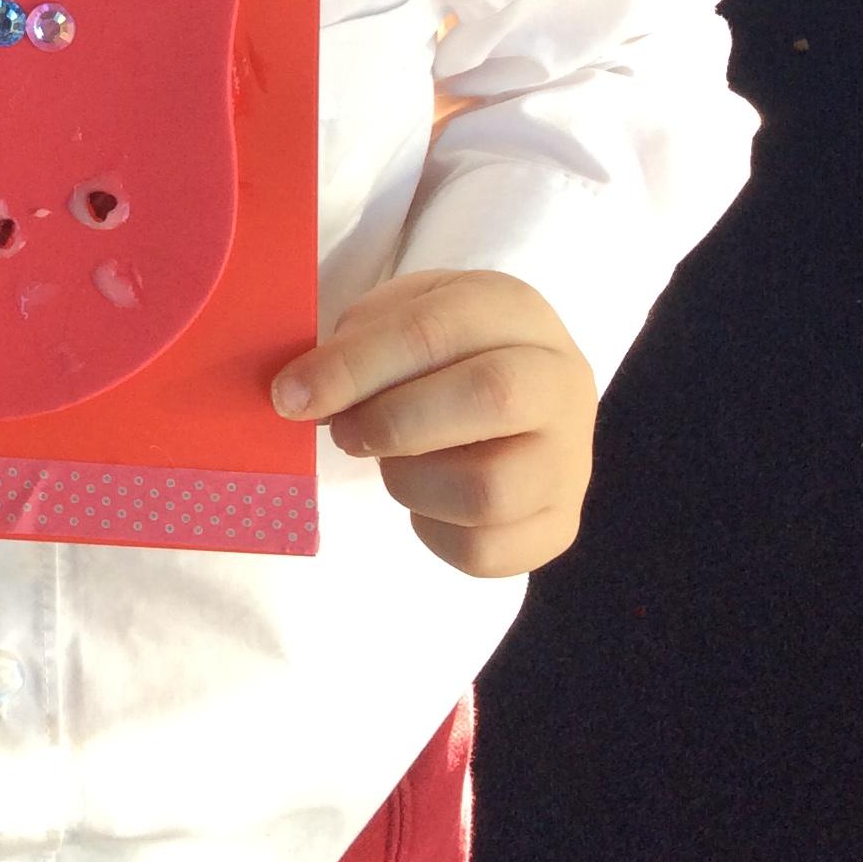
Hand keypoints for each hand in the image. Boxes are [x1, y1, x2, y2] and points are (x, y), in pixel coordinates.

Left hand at [273, 270, 597, 577]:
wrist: (507, 392)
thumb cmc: (435, 349)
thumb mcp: (397, 317)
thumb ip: (354, 346)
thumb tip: (301, 396)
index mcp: (515, 309)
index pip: (435, 330)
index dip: (354, 366)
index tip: (291, 394)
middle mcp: (561, 380)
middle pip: (489, 398)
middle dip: (391, 421)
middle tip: (343, 431)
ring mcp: (570, 460)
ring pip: (488, 490)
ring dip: (409, 481)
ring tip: (391, 461)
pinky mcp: (559, 526)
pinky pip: (485, 552)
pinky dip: (430, 531)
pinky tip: (422, 499)